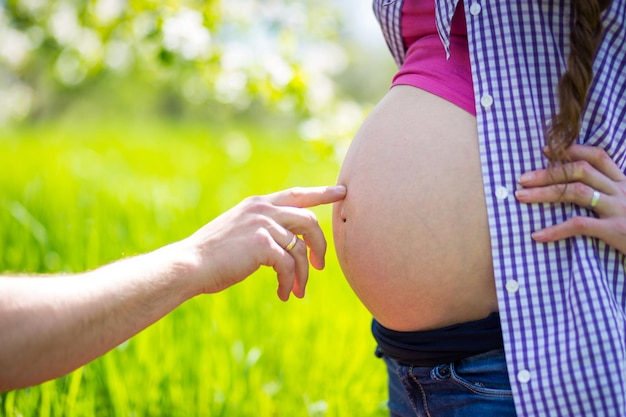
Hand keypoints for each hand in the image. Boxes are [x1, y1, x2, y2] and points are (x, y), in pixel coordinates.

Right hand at [176, 185, 345, 300]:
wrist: (189, 265)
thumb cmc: (212, 256)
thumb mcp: (239, 232)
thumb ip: (263, 230)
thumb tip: (288, 245)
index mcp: (258, 204)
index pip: (298, 194)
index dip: (322, 193)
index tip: (343, 192)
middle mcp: (262, 209)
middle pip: (309, 221)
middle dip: (320, 245)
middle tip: (319, 266)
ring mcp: (262, 224)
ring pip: (301, 248)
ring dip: (303, 273)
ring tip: (298, 291)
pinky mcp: (262, 244)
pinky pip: (289, 266)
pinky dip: (290, 283)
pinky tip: (283, 295)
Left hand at [515, 144, 625, 253]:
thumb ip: (609, 194)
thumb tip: (575, 188)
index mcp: (625, 182)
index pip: (598, 156)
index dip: (571, 150)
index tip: (546, 150)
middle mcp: (622, 190)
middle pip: (580, 171)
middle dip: (548, 172)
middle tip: (522, 178)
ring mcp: (620, 209)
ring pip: (576, 192)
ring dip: (545, 193)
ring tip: (522, 197)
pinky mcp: (616, 230)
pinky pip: (580, 225)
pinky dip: (555, 230)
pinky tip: (537, 235)